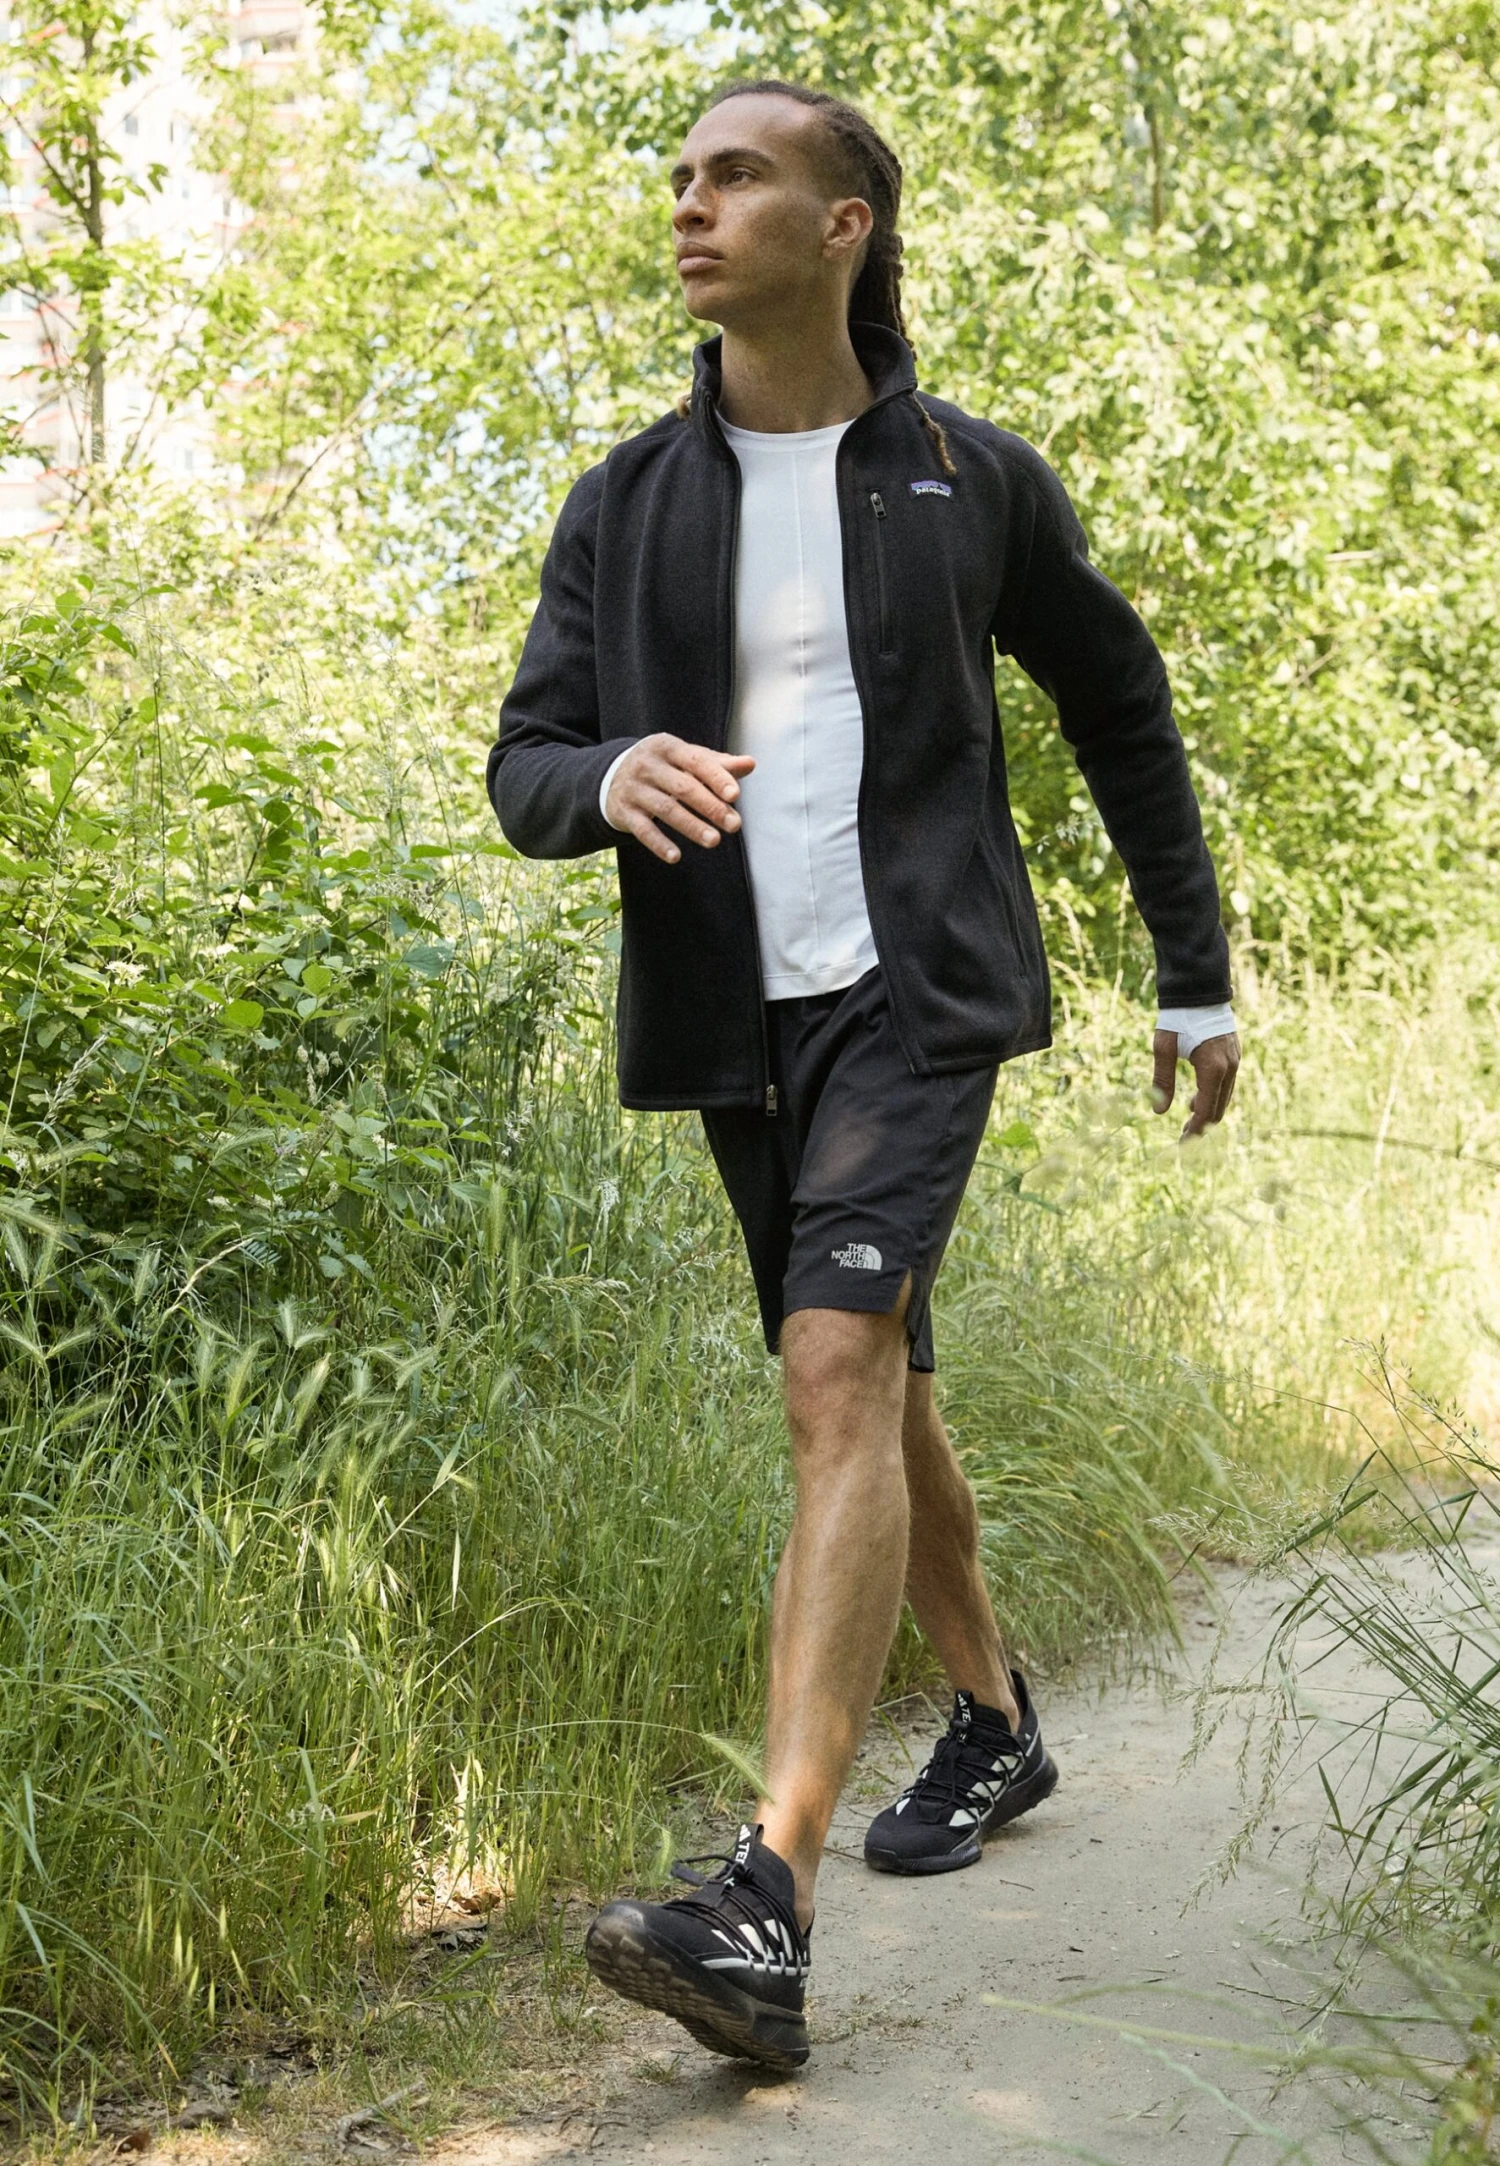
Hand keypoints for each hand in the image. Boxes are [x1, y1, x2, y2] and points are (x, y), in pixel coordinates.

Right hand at [605, 734, 754, 864]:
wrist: (613, 776)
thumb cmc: (664, 767)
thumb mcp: (686, 760)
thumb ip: (718, 764)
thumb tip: (751, 763)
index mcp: (667, 747)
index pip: (695, 761)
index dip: (716, 778)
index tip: (735, 796)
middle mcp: (648, 765)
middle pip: (683, 787)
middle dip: (710, 807)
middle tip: (734, 824)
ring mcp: (634, 789)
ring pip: (665, 809)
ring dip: (691, 826)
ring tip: (714, 841)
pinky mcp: (624, 812)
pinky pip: (642, 830)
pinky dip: (658, 844)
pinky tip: (676, 857)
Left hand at [1152, 1029, 1239, 1138]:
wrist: (1200, 990)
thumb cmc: (1178, 1018)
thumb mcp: (1164, 1048)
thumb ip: (1163, 1080)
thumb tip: (1158, 1112)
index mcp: (1212, 1068)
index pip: (1206, 1111)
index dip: (1194, 1131)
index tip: (1182, 1144)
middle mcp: (1229, 1068)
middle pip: (1218, 1109)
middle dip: (1201, 1125)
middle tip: (1183, 1135)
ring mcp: (1235, 1061)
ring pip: (1224, 1098)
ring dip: (1207, 1112)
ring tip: (1188, 1118)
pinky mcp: (1234, 1056)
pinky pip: (1226, 1085)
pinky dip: (1213, 1097)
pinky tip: (1196, 1100)